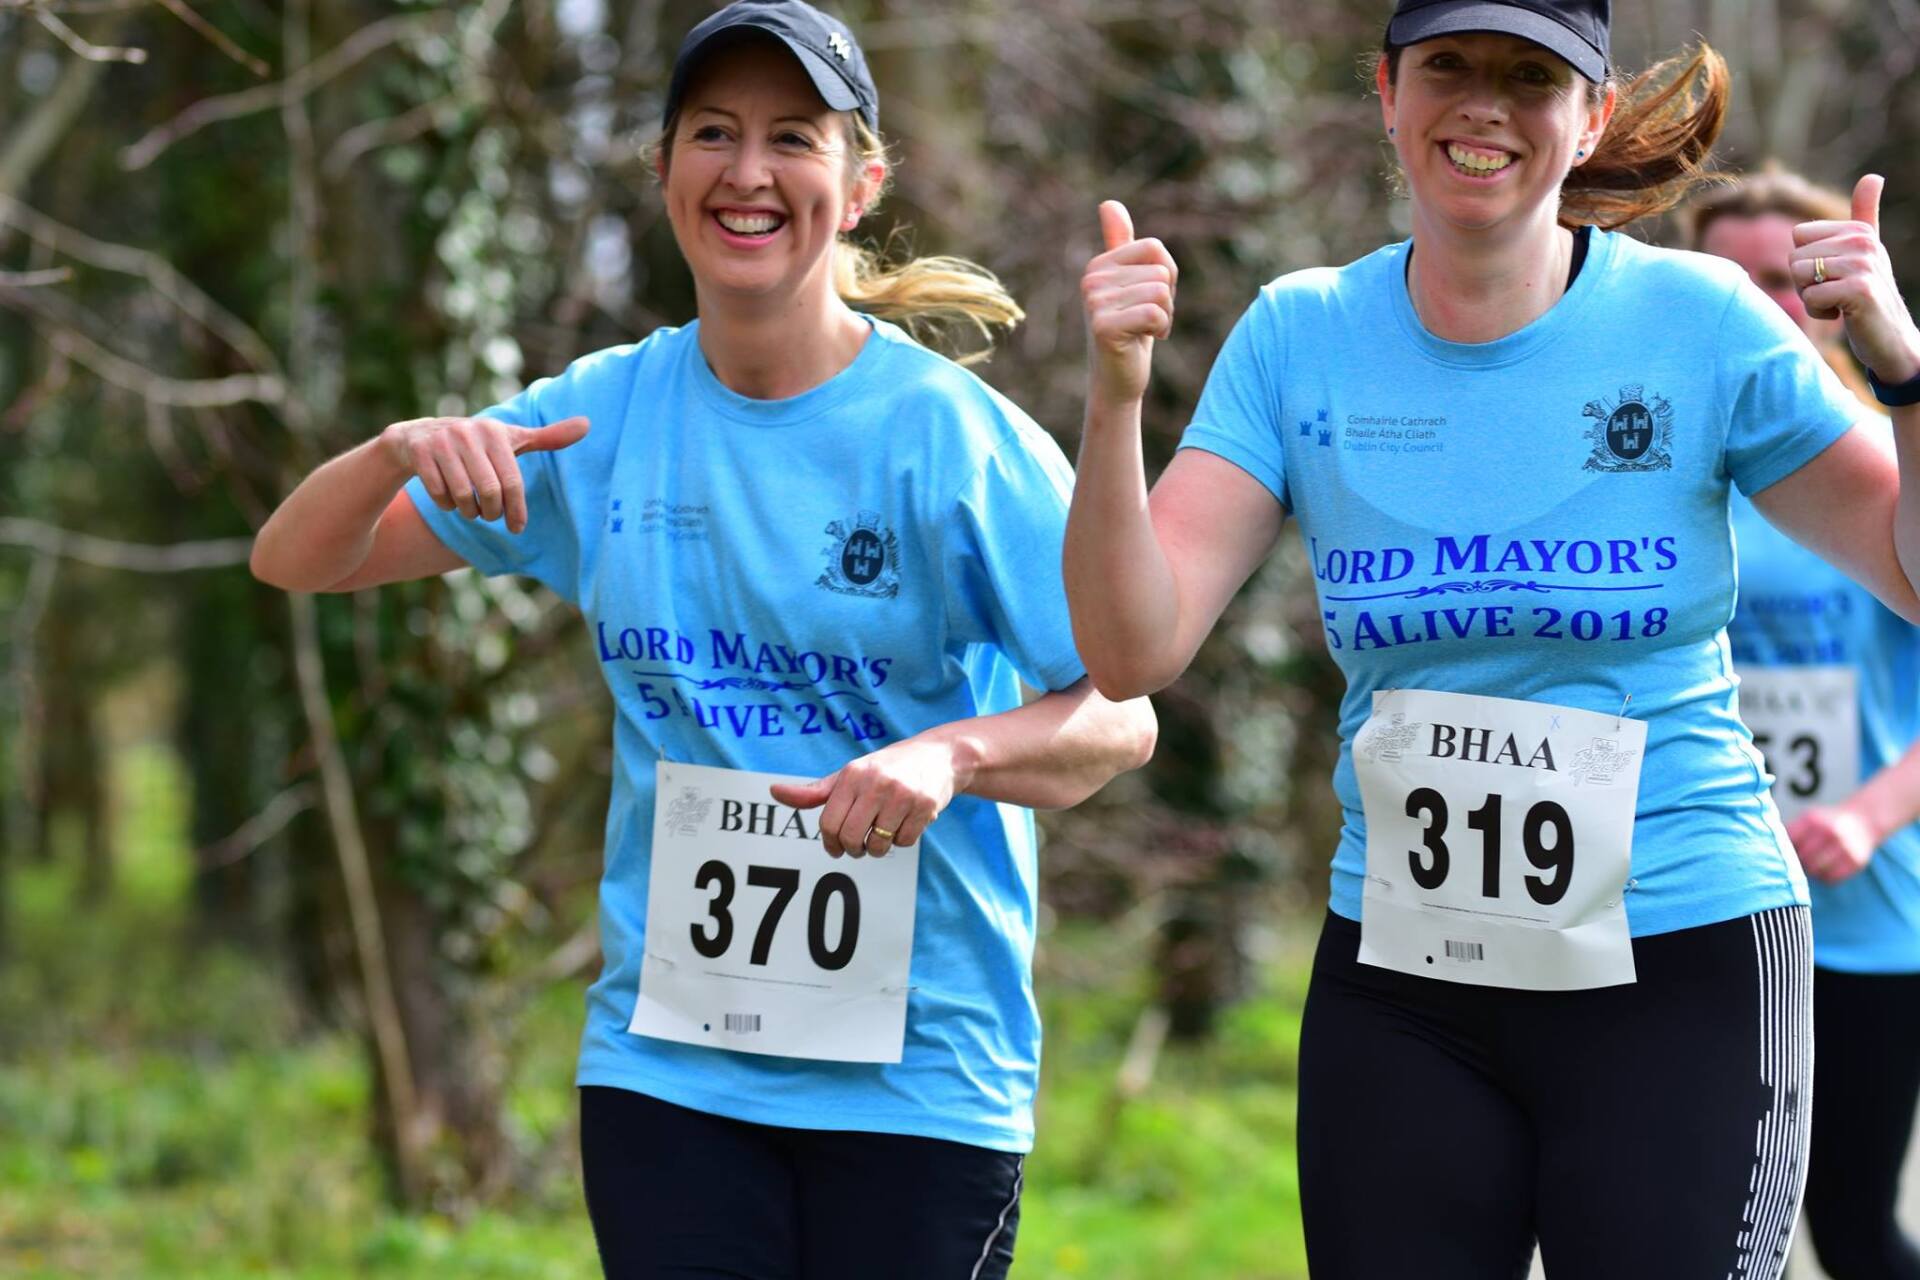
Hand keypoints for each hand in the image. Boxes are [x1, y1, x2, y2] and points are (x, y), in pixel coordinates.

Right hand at [379, 414, 589, 533]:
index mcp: (495, 431)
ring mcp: (441, 441)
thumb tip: (588, 424)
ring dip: (469, 511)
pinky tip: (447, 497)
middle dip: (491, 512)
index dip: (516, 510)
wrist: (419, 438)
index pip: (512, 482)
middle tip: (490, 515)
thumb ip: (548, 437)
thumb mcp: (511, 440)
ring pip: (463, 497)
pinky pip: (439, 494)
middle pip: (488, 493)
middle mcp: (468, 432)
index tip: (517, 528)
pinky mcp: (418, 452)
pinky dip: (446, 504)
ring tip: (471, 507)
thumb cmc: (477, 446)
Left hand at [767, 736, 967, 857]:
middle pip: (851, 838)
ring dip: (878, 848)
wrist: (940, 756)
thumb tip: (774, 792)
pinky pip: (904, 841)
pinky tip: (905, 822)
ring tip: (883, 832)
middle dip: (853, 849)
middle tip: (859, 846)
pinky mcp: (925, 806)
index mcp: (852, 775)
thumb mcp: (850, 774)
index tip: (836, 846)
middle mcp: (876, 783)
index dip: (830, 843)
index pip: (829, 823)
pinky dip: (902, 840)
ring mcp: (902, 794)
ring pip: (879, 845)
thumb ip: (815, 791)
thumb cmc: (887, 768)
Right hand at [1082, 199, 1177, 405]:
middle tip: (1145, 321)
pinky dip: (1160, 330)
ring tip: (1143, 332)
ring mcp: (1094, 302)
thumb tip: (1108, 203)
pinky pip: (1155, 313)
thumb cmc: (1131, 332)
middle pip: (1160, 270)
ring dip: (1164, 317)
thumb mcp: (1131, 285)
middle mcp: (1091, 279)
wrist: (1118, 381)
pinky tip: (1143, 341)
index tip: (1149, 300)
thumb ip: (1122, 245)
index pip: (1155, 248)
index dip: (1165, 276)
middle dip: (1166, 300)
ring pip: (1160, 292)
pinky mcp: (1104, 326)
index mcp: (1099, 265)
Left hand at [1786, 803, 1880, 884]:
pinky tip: (1824, 870)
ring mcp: (1845, 847)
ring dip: (1810, 871)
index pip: (1789, 842)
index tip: (1785, 852)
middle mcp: (1830, 832)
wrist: (1863, 822)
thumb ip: (1791, 832)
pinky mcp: (1856, 862)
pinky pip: (1831, 879)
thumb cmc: (1827, 824)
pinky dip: (1824, 878)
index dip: (1785, 850)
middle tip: (1799, 862)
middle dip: (1797, 862)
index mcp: (1813, 820)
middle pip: (1801, 858)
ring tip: (1811, 865)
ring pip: (1815, 870)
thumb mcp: (1809, 819)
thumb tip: (1770, 851)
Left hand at [1794, 175, 1919, 384]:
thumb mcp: (1866, 252)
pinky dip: (1819, 312)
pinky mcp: (1860, 290)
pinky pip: (1811, 297)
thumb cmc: (1869, 296)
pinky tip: (1843, 315)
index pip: (1798, 236)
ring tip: (1839, 303)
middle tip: (1834, 293)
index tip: (1833, 275)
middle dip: (1805, 282)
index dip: (1806, 262)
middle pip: (1794, 257)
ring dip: (1811, 298)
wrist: (1891, 339)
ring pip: (1800, 276)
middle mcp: (1863, 242)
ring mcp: (1863, 264)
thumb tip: (1873, 177)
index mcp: (1858, 230)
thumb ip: (1865, 216)